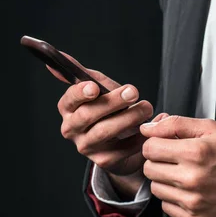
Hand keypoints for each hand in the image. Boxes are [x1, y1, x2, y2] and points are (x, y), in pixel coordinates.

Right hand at [51, 53, 153, 194]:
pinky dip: (140, 136)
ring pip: (105, 131)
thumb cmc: (112, 112)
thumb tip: (62, 55)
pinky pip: (123, 148)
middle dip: (113, 102)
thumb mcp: (102, 91)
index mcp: (69, 109)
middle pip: (88, 115)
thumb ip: (87, 75)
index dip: (80, 93)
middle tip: (134, 91)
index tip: (95, 87)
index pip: (69, 100)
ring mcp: (87, 148)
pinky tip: (150, 129)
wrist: (123, 145)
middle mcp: (72, 130)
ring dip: (128, 117)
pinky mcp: (105, 162)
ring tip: (146, 108)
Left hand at [140, 116, 215, 216]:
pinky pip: (167, 207)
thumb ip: (177, 124)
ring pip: (156, 189)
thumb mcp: (214, 130)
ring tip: (187, 176)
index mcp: (195, 153)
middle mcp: (191, 179)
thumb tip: (148, 128)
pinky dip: (175, 199)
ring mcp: (192, 201)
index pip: (149, 147)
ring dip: (166, 181)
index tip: (167, 146)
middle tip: (179, 161)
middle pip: (149, 168)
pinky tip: (192, 192)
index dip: (156, 144)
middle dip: (160, 162)